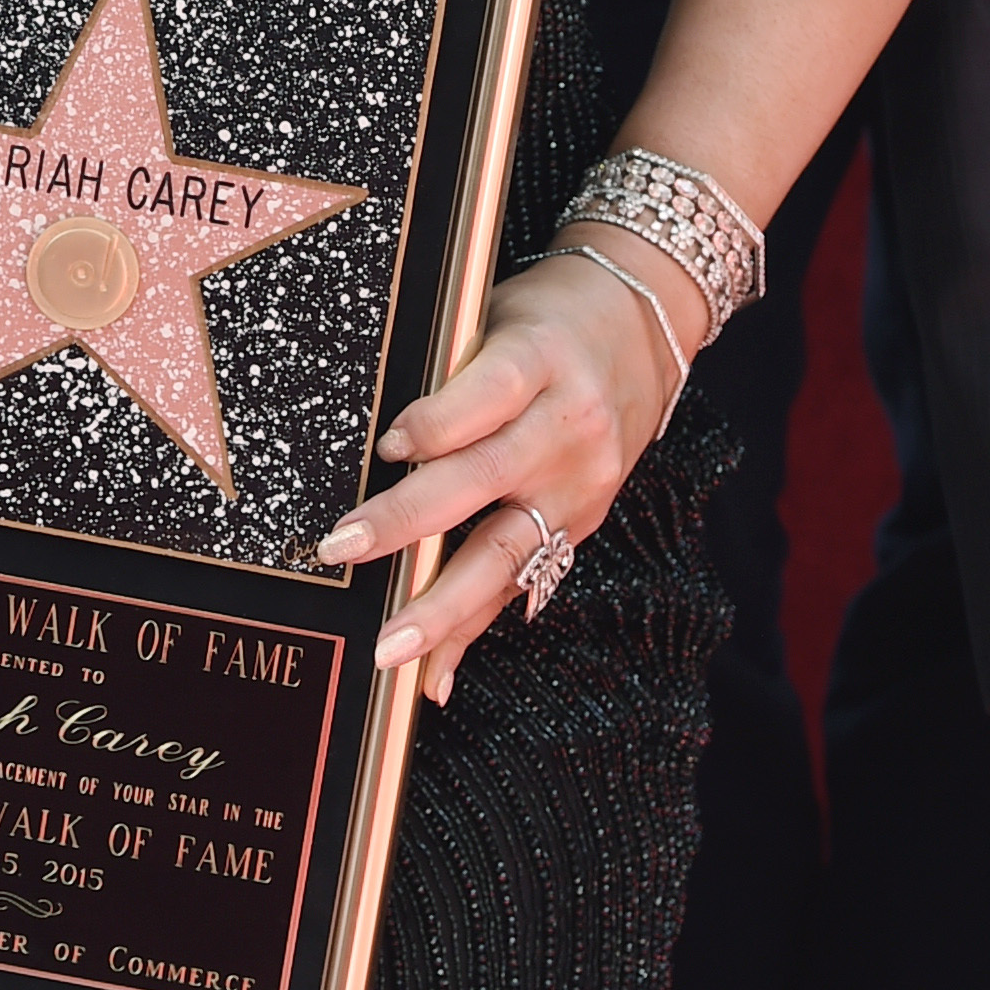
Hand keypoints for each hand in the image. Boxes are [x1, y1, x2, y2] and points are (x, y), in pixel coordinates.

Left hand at [315, 248, 681, 704]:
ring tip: (390, 648)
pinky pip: (525, 579)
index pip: (486, 395)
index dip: (435, 423)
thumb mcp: (497, 317)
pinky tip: (435, 672)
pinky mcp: (587, 518)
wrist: (646, 325)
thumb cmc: (546, 319)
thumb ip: (450, 374)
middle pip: (485, 478)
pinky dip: (477, 627)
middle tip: (344, 548)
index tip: (385, 448)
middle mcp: (568, 426)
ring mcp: (582, 481)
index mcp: (541, 359)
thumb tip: (376, 443)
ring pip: (508, 550)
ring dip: (445, 607)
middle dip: (410, 521)